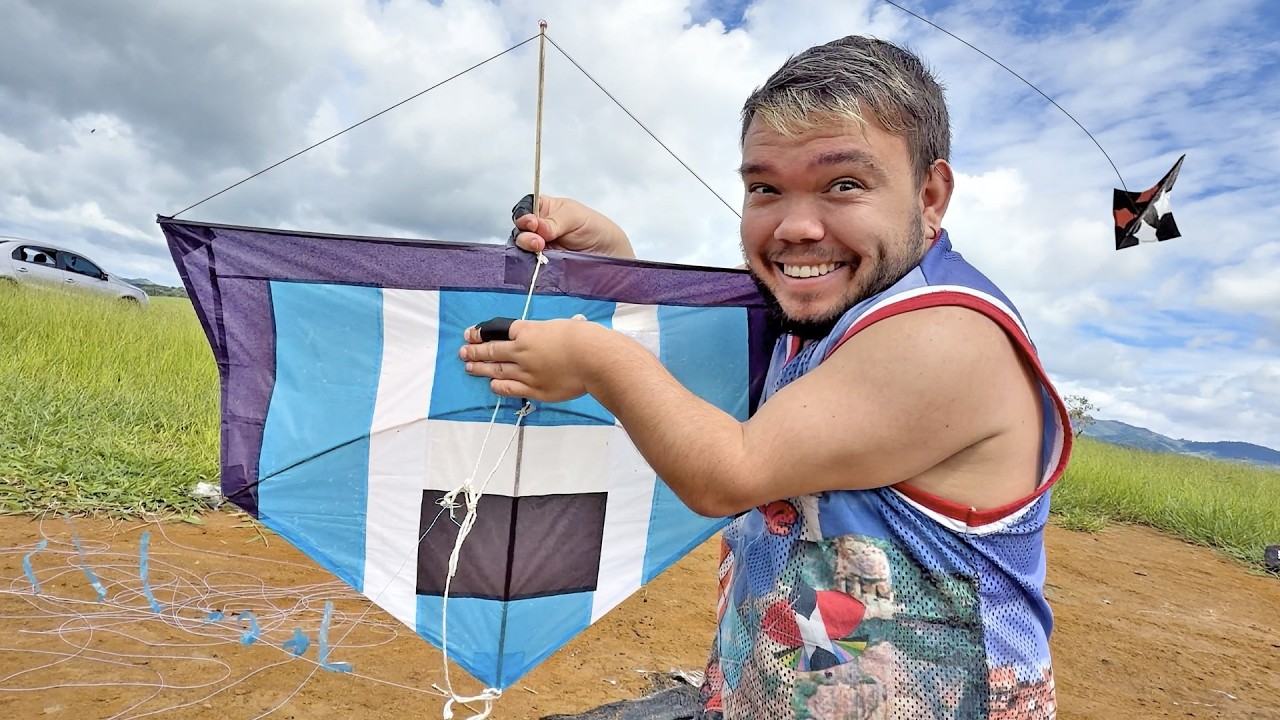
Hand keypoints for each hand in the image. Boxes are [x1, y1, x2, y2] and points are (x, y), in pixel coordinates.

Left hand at [460, 315, 602, 401]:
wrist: (594, 360)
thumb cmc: (584, 339)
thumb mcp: (566, 325)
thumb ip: (556, 330)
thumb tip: (568, 326)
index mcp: (528, 331)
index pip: (497, 330)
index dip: (481, 333)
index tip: (471, 334)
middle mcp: (522, 351)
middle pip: (492, 350)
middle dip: (474, 351)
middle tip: (463, 352)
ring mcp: (526, 372)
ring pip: (497, 370)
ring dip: (481, 369)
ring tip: (469, 367)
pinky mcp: (534, 389)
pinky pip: (510, 388)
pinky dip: (499, 385)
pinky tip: (492, 384)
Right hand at [510, 194, 635, 257]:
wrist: (608, 253)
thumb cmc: (594, 228)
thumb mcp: (575, 217)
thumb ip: (554, 221)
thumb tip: (536, 226)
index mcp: (544, 209)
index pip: (525, 208)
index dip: (524, 215)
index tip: (532, 222)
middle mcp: (538, 227)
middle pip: (519, 229)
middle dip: (525, 234)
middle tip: (538, 241)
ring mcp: (539, 246)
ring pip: (521, 246)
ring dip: (526, 247)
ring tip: (539, 248)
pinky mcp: (541, 263)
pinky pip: (529, 263)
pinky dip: (530, 262)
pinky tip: (538, 261)